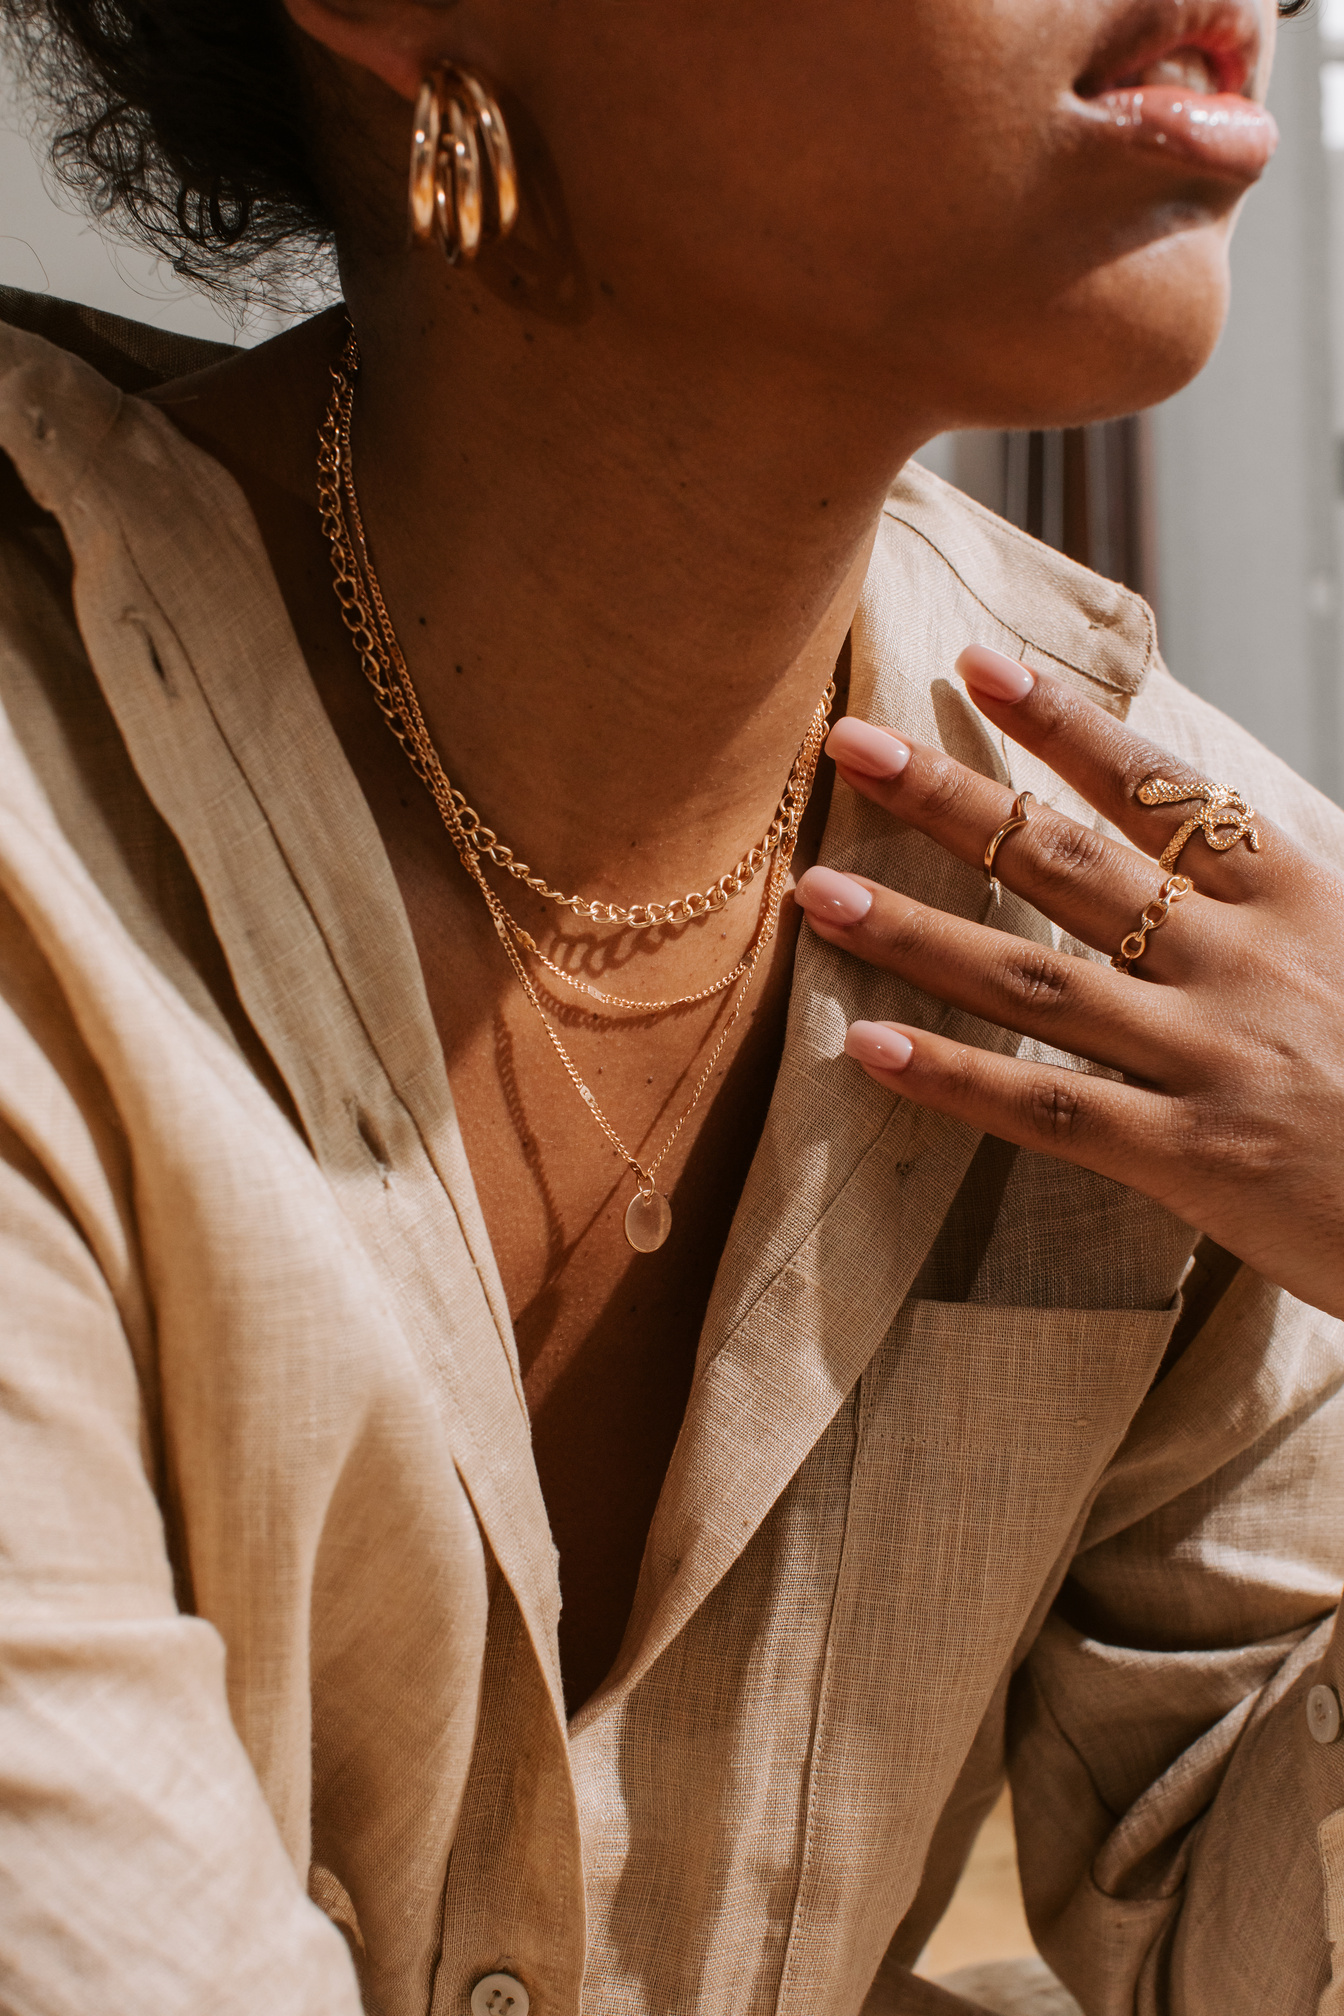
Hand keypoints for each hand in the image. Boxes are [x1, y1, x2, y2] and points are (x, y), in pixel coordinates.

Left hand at [795, 645, 1343, 1318]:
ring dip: (917, 929)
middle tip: (848, 741)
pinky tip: (868, 1049)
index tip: (978, 662)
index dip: (1062, 722)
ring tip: (817, 889)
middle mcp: (1244, 959)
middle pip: (1067, 860)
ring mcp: (1214, 1056)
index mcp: (1300, 894)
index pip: (1160, 788)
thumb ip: (1288, 886)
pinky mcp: (1196, 1159)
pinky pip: (1052, 1110)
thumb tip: (1216, 833)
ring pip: (1034, 977)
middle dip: (950, 796)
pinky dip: (956, 1079)